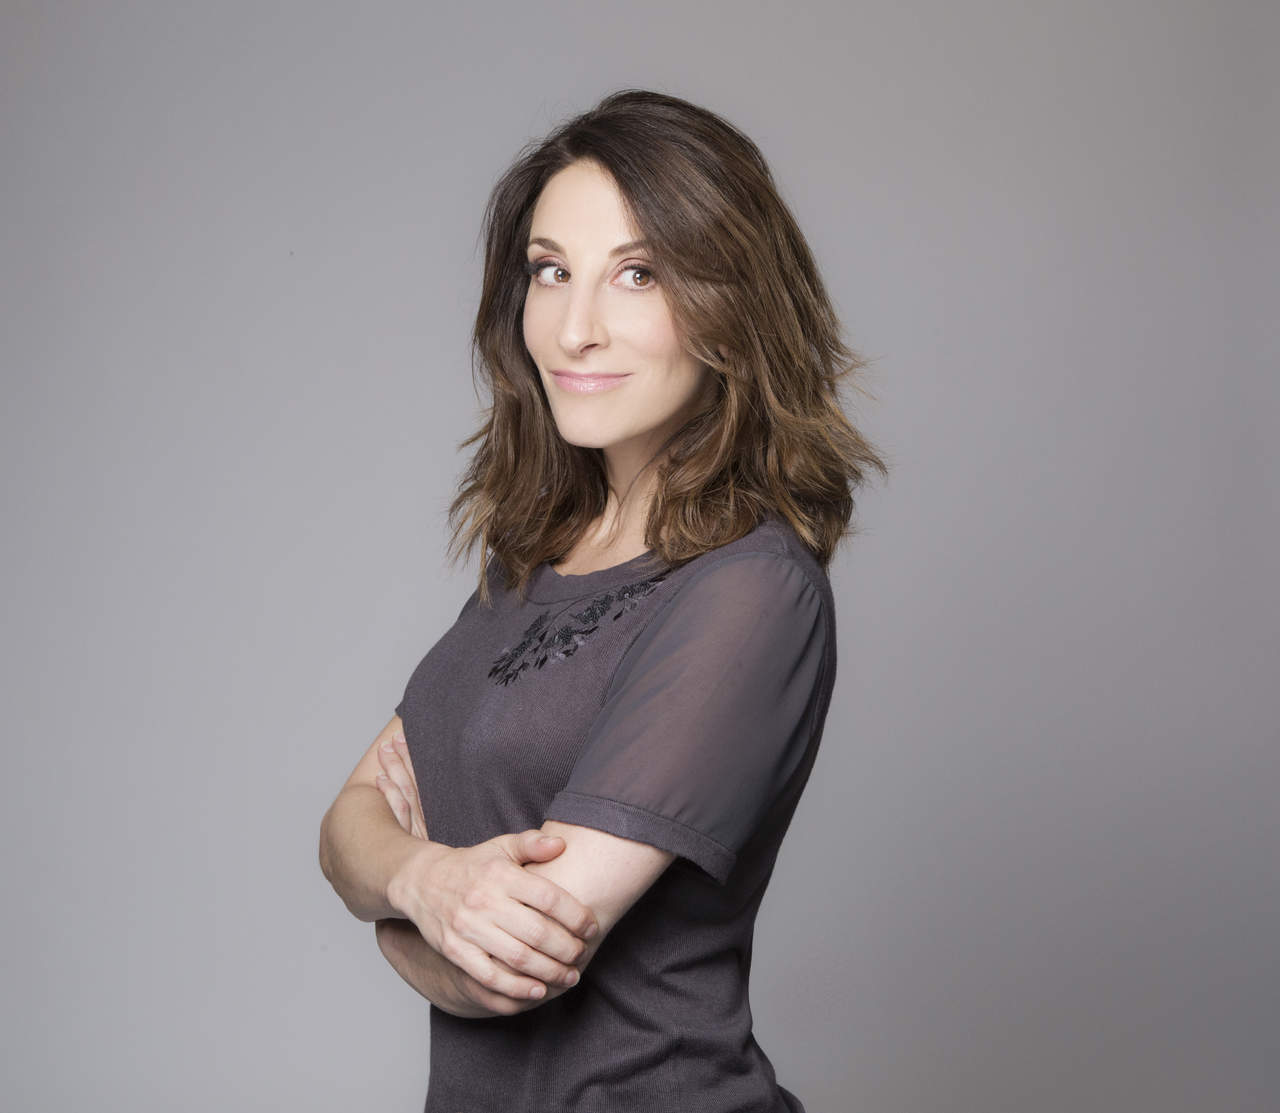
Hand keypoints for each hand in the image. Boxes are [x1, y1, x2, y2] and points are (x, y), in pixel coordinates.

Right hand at [376, 729, 599, 999]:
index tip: (591, 927)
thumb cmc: (472, 865)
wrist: (422, 881)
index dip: (576, 915)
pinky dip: (516, 988)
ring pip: (517, 957)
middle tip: (582, 956)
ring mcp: (468, 928)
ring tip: (569, 977)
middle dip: (567, 949)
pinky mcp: (455, 950)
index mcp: (501, 874)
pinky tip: (537, 991)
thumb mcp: (501, 846)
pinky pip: (489, 976)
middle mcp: (485, 901)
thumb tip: (561, 844)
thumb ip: (532, 844)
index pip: (548, 897)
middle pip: (537, 932)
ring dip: (548, 972)